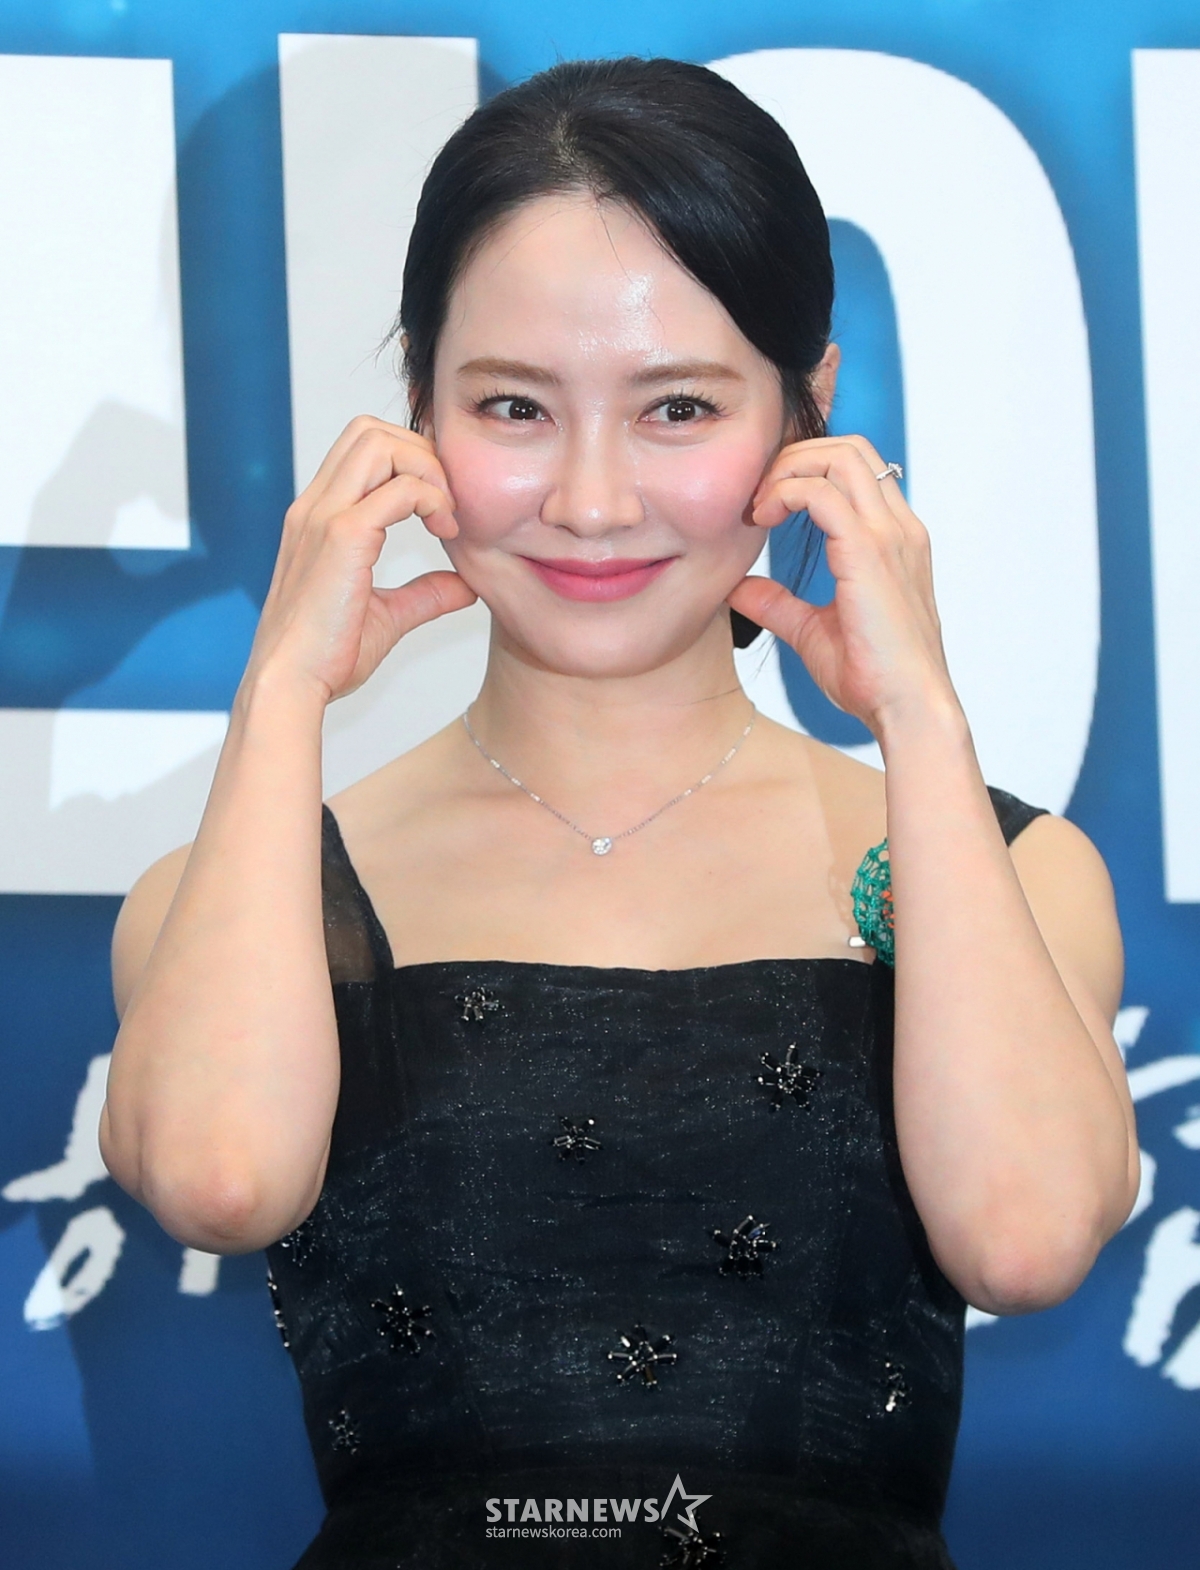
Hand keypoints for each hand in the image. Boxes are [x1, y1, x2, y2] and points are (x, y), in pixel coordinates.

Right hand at [244, 417, 476, 703]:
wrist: (290, 685)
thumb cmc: (325, 657)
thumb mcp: (388, 616)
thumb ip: (426, 594)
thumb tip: (466, 585)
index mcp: (318, 517)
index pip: (361, 448)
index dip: (410, 462)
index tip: (440, 510)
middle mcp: (315, 506)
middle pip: (369, 430)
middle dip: (421, 453)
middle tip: (447, 503)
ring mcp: (324, 516)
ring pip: (380, 442)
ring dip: (426, 468)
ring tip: (446, 515)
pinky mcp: (342, 536)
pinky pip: (399, 489)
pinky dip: (432, 499)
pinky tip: (446, 532)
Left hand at [727, 434, 959, 738]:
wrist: (907, 708)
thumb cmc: (874, 677)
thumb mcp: (812, 632)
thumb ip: (779, 604)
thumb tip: (739, 589)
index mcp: (894, 539)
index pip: (856, 468)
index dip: (806, 468)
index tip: (766, 504)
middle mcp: (897, 528)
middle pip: (849, 447)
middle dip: (794, 456)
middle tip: (757, 496)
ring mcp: (889, 536)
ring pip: (840, 456)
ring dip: (788, 469)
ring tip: (759, 506)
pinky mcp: (869, 552)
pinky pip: (822, 493)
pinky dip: (786, 492)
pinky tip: (763, 519)